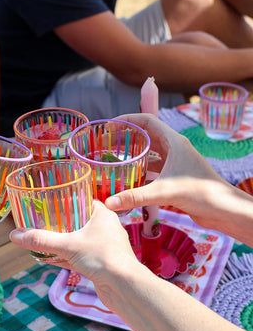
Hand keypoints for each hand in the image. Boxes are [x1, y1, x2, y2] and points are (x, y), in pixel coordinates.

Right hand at [9, 200, 140, 310]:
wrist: (125, 287)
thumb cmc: (103, 257)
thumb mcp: (68, 245)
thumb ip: (41, 240)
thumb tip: (15, 235)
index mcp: (102, 215)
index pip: (83, 201)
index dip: (68, 202)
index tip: (51, 204)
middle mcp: (106, 228)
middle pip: (80, 222)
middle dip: (62, 224)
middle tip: (43, 222)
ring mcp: (104, 247)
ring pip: (80, 241)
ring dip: (64, 242)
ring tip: (44, 240)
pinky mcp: (102, 264)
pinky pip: (81, 256)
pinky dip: (68, 257)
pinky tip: (52, 260)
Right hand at [105, 114, 243, 231]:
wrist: (224, 210)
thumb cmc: (202, 194)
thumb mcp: (164, 191)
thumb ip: (135, 196)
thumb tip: (109, 202)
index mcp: (174, 142)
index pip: (147, 120)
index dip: (127, 120)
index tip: (109, 127)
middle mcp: (174, 149)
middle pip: (146, 136)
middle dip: (125, 138)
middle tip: (106, 144)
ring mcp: (175, 163)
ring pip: (149, 153)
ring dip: (132, 155)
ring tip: (114, 159)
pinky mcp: (175, 176)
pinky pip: (153, 169)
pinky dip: (140, 172)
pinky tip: (128, 179)